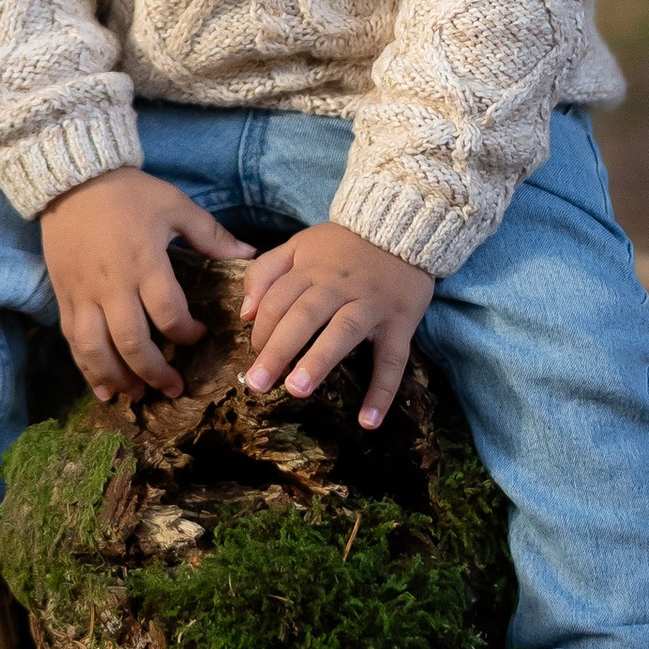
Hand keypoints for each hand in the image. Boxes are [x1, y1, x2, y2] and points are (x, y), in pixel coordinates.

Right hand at [40, 169, 249, 405]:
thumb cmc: (128, 192)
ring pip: (97, 349)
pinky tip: (101, 388)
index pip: (169, 314)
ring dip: (117, 378)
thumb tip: (249, 254)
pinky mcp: (64, 296)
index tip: (199, 336)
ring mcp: (84, 294)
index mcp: (145, 263)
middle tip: (173, 389)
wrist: (73, 179)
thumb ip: (210, 235)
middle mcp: (112, 285)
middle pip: (132, 343)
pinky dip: (86, 368)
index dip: (187, 333)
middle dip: (154, 372)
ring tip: (136, 396)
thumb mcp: (174, 205)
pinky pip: (73, 341)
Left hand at [239, 221, 430, 429]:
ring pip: (343, 332)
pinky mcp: (401, 322)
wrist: (403, 228)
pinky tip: (368, 421)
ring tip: (297, 390)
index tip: (254, 355)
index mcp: (312, 269)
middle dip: (278, 349)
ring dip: (319, 361)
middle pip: (304, 316)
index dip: (262, 328)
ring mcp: (371, 305)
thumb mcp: (300, 245)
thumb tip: (245, 312)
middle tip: (257, 383)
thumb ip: (266, 272)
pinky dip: (383, 391)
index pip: (278, 299)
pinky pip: (394, 359)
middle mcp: (339, 287)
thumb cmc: (343, 246)